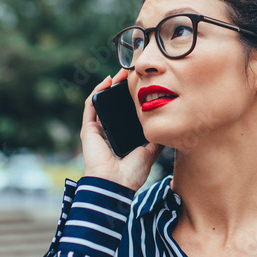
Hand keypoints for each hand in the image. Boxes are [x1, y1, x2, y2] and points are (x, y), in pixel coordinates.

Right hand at [80, 68, 163, 191]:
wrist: (115, 185)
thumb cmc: (131, 174)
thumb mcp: (150, 152)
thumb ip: (156, 139)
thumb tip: (168, 126)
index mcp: (121, 137)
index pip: (125, 113)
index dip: (132, 99)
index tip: (143, 85)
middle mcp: (107, 131)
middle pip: (113, 104)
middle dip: (122, 88)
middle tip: (134, 73)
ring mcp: (97, 129)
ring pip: (102, 101)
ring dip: (110, 85)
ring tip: (123, 72)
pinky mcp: (88, 129)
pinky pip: (91, 105)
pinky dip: (98, 91)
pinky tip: (108, 80)